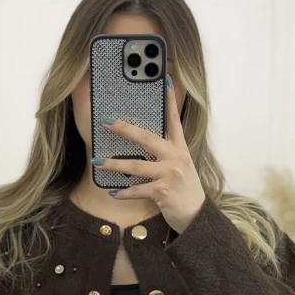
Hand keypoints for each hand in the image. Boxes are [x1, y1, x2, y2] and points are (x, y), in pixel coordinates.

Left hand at [98, 75, 205, 234]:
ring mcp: (170, 174)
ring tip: (97, 162)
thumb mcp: (179, 166)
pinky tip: (113, 192)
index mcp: (180, 148)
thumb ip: (165, 153)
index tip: (164, 79)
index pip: (174, 119)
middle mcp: (176, 157)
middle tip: (106, 120)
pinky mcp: (163, 191)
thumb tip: (141, 141)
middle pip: (147, 138)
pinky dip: (123, 192)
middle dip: (124, 128)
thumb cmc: (183, 189)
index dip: (170, 99)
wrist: (196, 216)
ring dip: (114, 164)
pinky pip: (137, 189)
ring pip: (136, 165)